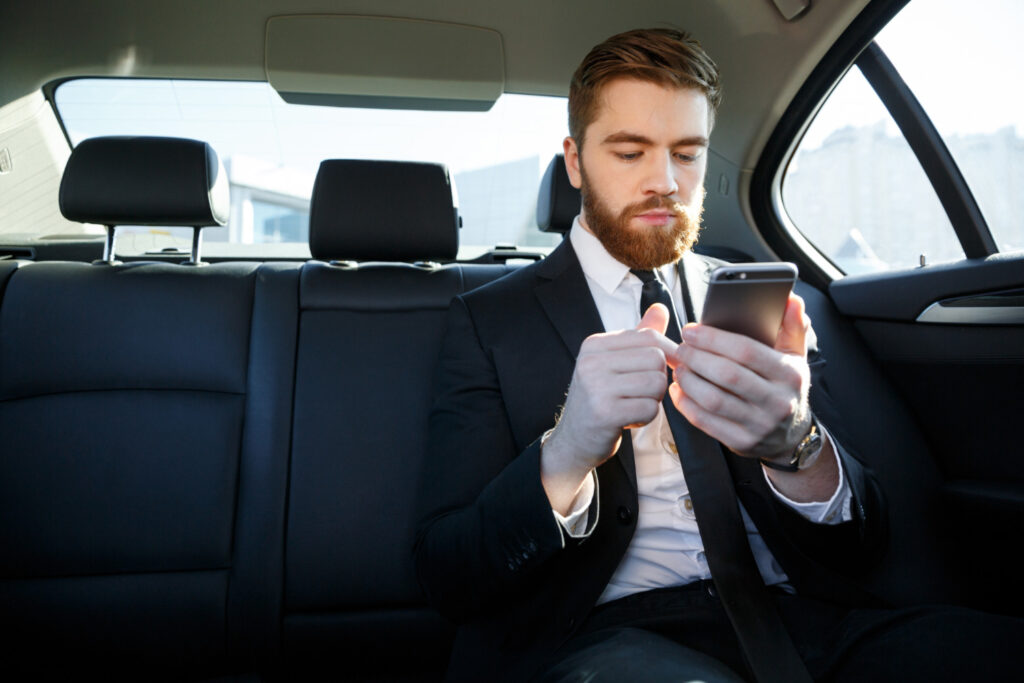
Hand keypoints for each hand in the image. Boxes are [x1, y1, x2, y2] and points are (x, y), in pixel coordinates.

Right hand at [541, 304, 677, 512]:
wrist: (573, 440)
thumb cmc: (598, 400)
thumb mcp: (613, 363)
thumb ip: (638, 337)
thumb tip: (660, 308)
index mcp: (594, 344)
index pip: (648, 337)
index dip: (667, 354)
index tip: (661, 371)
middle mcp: (592, 361)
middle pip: (656, 359)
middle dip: (658, 379)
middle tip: (641, 393)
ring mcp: (596, 386)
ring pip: (656, 383)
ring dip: (654, 400)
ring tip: (634, 405)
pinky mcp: (605, 412)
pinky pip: (650, 408)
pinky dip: (647, 417)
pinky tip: (629, 419)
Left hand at [669, 293, 811, 460]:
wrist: (791, 436)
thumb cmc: (785, 387)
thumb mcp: (795, 356)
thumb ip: (792, 326)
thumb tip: (791, 300)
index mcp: (789, 375)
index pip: (746, 352)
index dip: (714, 339)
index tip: (691, 330)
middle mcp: (777, 402)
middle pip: (727, 375)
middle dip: (697, 357)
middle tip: (680, 347)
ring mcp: (759, 425)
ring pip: (714, 400)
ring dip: (689, 380)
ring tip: (679, 366)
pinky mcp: (741, 442)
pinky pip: (706, 422)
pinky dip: (686, 405)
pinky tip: (678, 390)